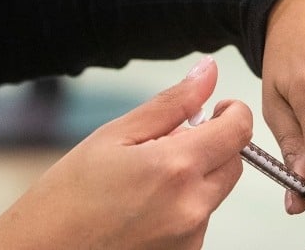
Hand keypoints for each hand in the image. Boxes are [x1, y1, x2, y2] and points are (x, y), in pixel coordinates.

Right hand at [0, 56, 251, 249]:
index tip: (215, 109)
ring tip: (143, 184)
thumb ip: (171, 103)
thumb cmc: (65, 200)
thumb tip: (207, 72)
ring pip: (216, 191)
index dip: (232, 112)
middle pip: (234, 162)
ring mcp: (190, 237)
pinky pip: (199, 220)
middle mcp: (192, 207)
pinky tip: (143, 209)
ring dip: (195, 178)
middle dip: (212, 145)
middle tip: (167, 144)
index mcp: (176, 168)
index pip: (240, 129)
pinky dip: (183, 207)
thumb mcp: (113, 136)